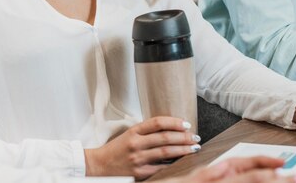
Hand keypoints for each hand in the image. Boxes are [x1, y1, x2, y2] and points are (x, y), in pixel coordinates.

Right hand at [84, 116, 199, 179]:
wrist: (100, 165)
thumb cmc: (116, 149)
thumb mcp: (129, 134)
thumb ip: (146, 132)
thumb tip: (171, 130)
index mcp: (133, 131)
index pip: (157, 122)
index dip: (173, 122)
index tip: (185, 123)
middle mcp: (136, 143)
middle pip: (165, 137)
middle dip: (183, 137)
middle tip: (195, 136)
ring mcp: (138, 158)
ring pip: (166, 152)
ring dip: (183, 150)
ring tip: (194, 148)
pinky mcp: (140, 172)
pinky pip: (161, 167)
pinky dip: (173, 164)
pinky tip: (182, 162)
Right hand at [163, 156, 295, 182]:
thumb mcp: (195, 178)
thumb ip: (212, 173)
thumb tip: (225, 166)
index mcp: (212, 173)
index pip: (242, 163)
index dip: (262, 161)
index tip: (282, 162)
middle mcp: (215, 180)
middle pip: (250, 177)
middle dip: (276, 178)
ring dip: (267, 182)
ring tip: (288, 181)